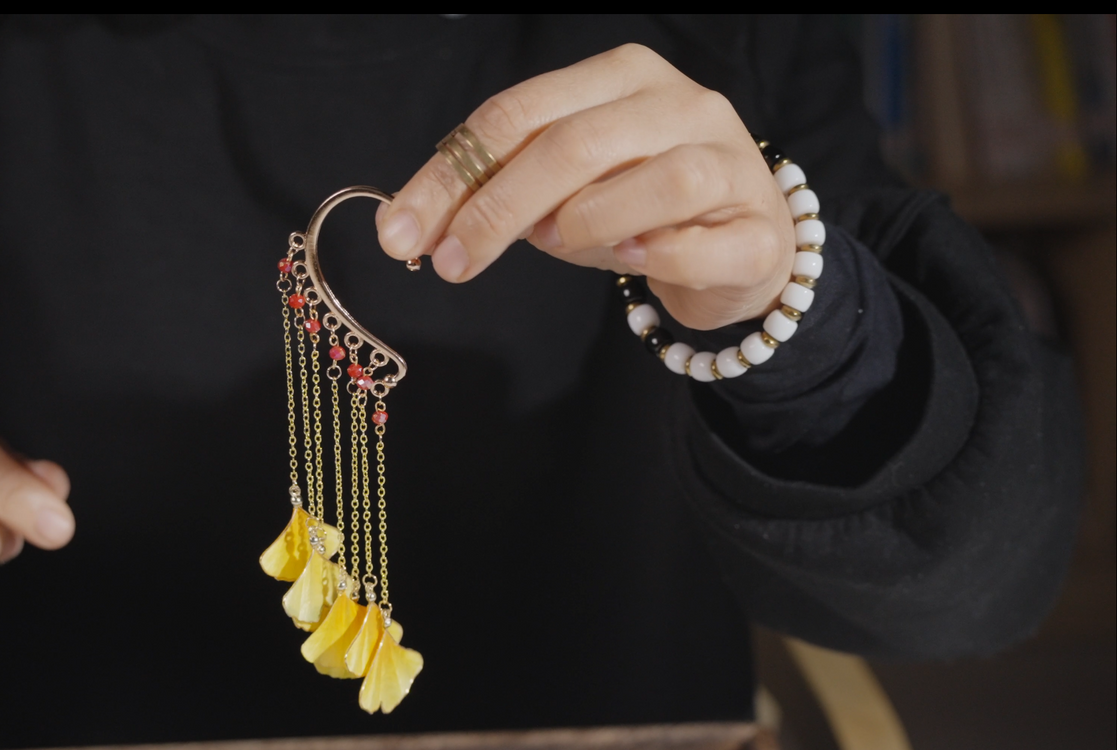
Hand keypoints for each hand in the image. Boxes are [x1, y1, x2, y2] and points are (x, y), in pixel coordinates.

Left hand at [377, 44, 793, 329]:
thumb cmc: (637, 211)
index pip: (516, 115)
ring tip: (556, 245)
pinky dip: (656, 256)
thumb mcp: (558, 191)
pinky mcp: (758, 228)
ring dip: (587, 222)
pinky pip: (701, 242)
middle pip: (573, 145)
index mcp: (619, 78)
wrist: (740, 249)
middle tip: (450, 263)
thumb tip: (415, 224)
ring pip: (658, 180)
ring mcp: (730, 161)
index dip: (450, 175)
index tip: (400, 231)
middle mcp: (679, 105)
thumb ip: (498, 191)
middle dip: (496, 209)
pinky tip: (631, 260)